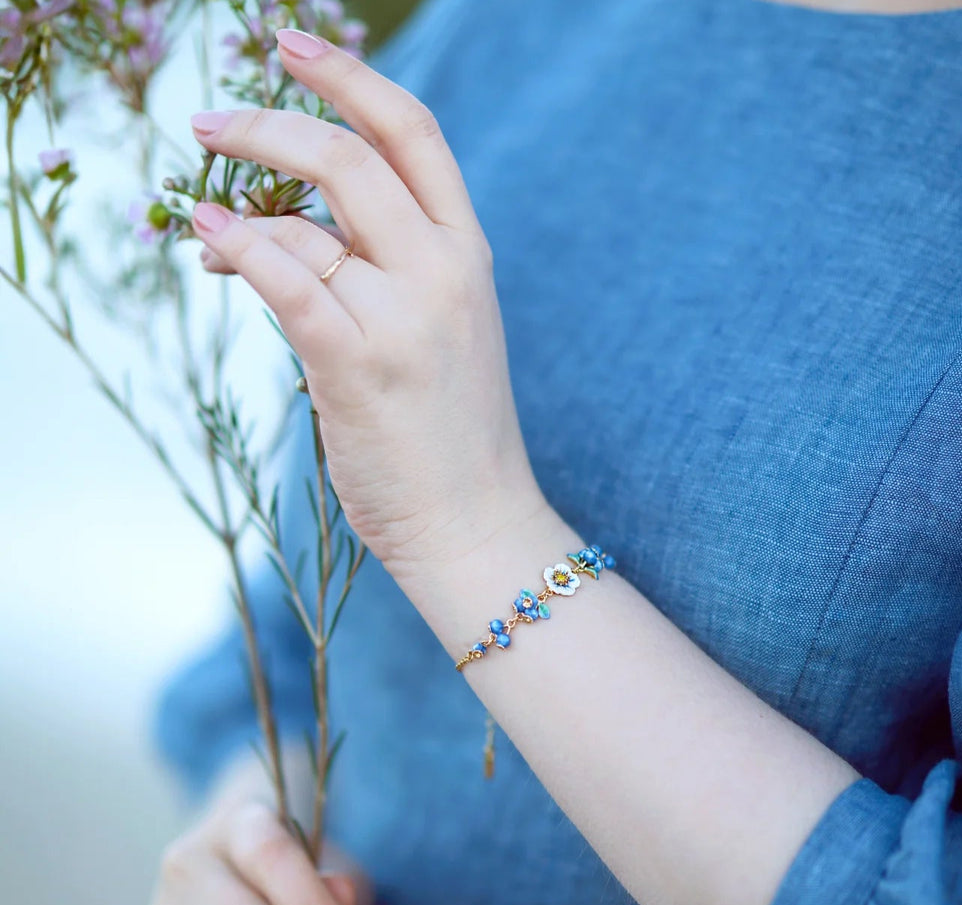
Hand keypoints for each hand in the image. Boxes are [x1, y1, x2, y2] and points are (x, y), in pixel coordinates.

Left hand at [188, 28, 549, 581]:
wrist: (476, 520)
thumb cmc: (452, 432)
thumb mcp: (445, 330)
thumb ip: (394, 267)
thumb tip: (294, 225)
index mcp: (469, 256)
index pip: (414, 134)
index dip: (350, 77)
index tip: (292, 45)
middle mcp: (444, 272)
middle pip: (349, 155)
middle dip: (266, 121)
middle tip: (207, 124)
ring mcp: (404, 317)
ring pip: (304, 220)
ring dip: (237, 209)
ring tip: (206, 234)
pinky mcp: (357, 364)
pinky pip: (286, 278)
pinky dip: (237, 246)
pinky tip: (207, 238)